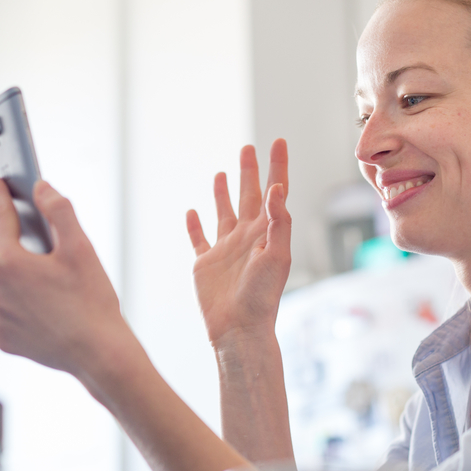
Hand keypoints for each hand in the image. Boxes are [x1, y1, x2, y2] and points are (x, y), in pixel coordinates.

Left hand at [0, 178, 129, 380]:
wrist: (99, 353)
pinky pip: (3, 311)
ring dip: (0, 266)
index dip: (0, 197)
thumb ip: (59, 211)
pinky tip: (28, 296)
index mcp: (8, 263)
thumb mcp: (80, 248)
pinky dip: (11, 299)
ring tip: (10, 253)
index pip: (1, 220)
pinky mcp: (5, 338)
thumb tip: (42, 189)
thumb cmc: (92, 302)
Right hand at [186, 140, 290, 344]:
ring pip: (224, 213)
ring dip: (223, 193)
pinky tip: (192, 212)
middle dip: (248, 171)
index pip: (273, 192)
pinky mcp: (205, 264)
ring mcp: (225, 250)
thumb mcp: (276, 255)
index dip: (277, 166)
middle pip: (248, 196)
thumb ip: (277, 221)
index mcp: (266, 233)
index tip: (278, 141)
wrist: (239, 329)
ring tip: (222, 173)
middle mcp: (246, 237)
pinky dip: (195, 225)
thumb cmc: (262, 296)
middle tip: (247, 147)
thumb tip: (276, 187)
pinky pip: (199, 239)